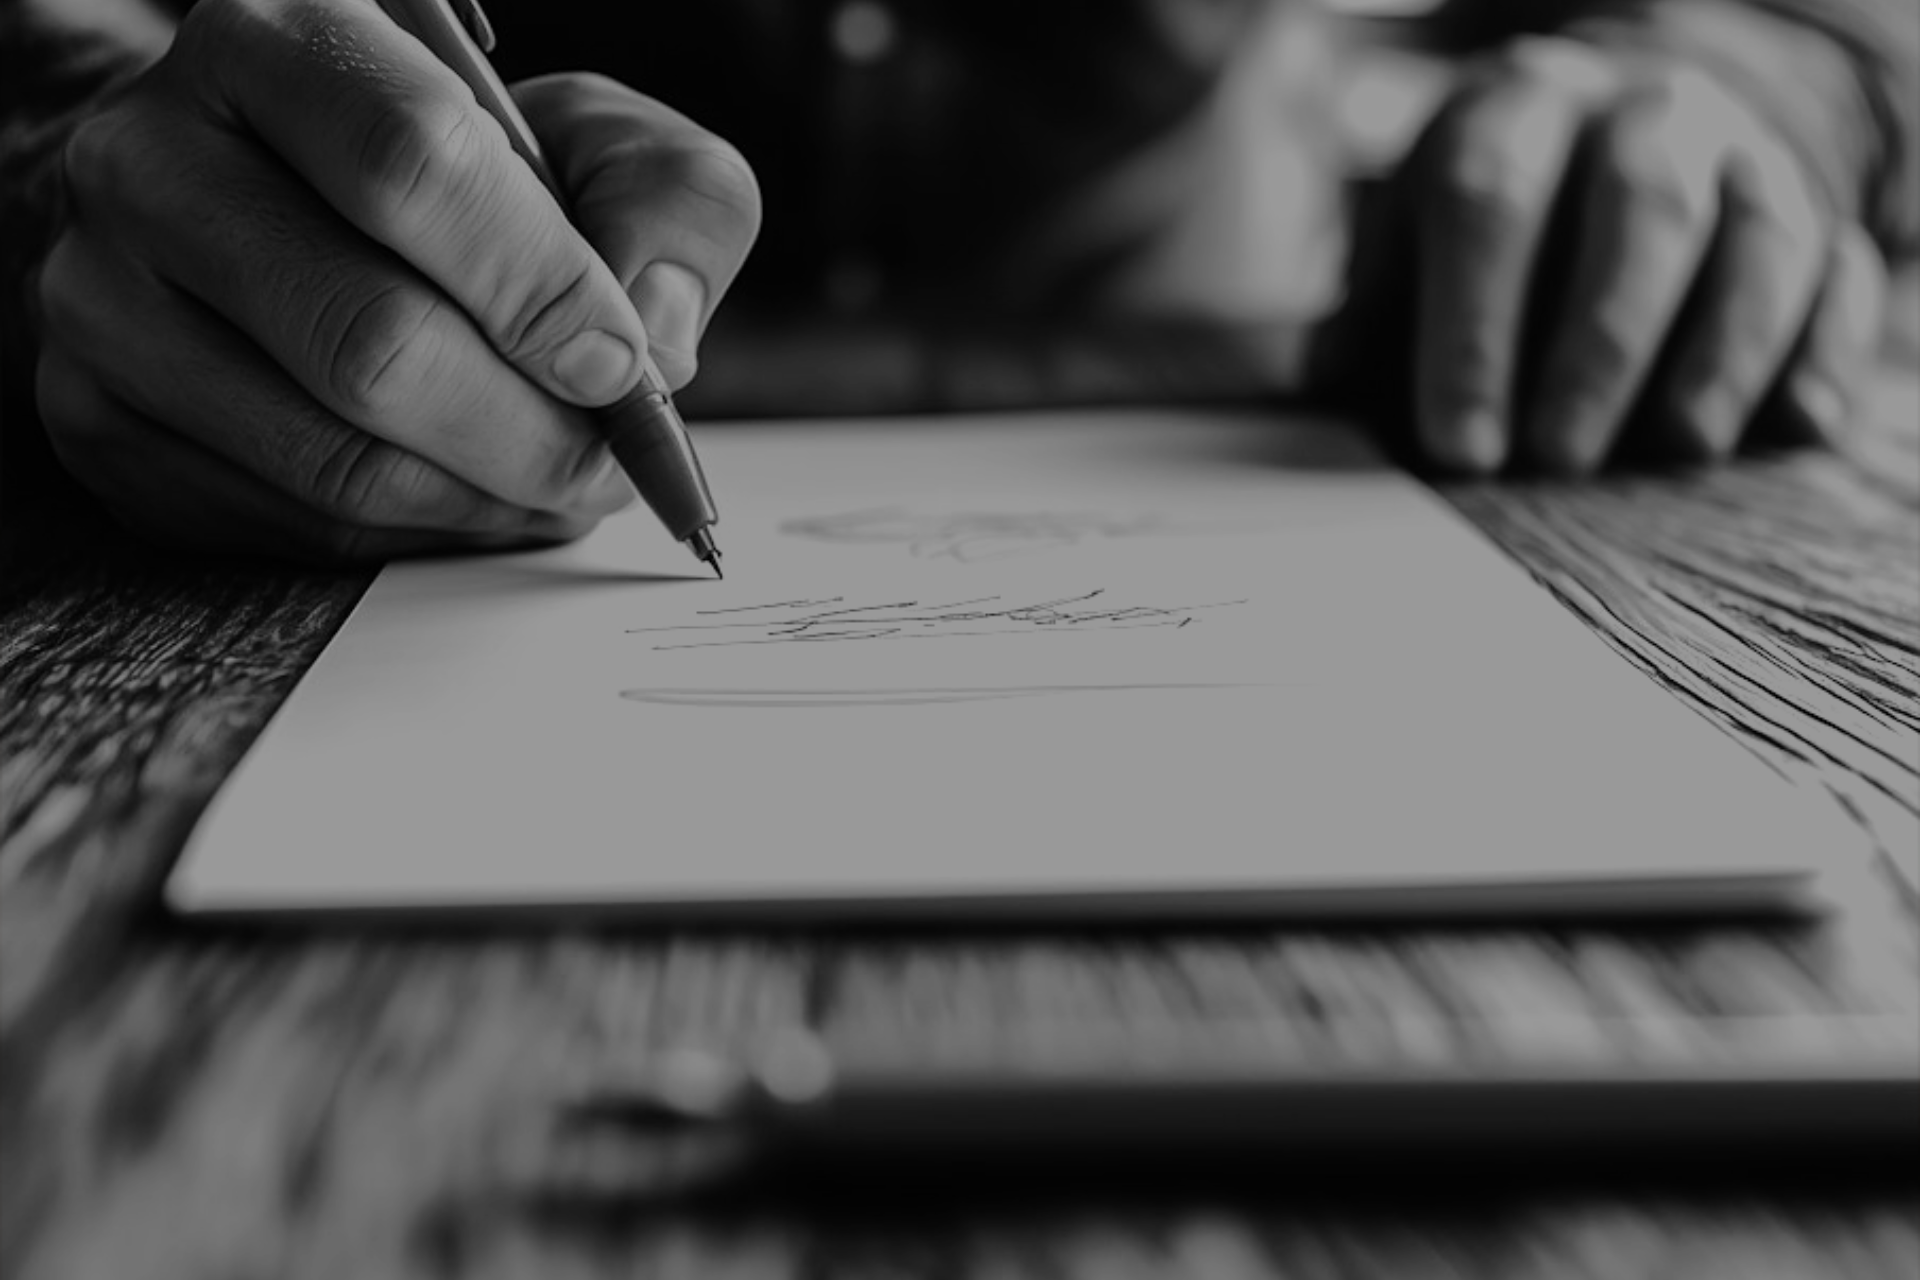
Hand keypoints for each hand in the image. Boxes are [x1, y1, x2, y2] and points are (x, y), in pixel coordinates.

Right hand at [34, 0, 759, 560]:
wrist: (271, 213)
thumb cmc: (453, 182)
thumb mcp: (590, 145)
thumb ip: (668, 204)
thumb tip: (654, 335)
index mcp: (276, 43)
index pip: (411, 167)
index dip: (540, 288)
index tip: (620, 363)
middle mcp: (154, 158)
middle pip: (372, 342)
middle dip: (531, 430)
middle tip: (603, 457)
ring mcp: (106, 297)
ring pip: (337, 459)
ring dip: (487, 497)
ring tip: (555, 481)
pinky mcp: (102, 420)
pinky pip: (297, 524)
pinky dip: (420, 531)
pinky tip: (468, 492)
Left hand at [1404, 35, 1885, 474]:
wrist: (1623, 138)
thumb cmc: (1492, 232)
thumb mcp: (1409, 250)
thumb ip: (1363, 321)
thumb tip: (1302, 391)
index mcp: (1513, 113)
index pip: (1486, 200)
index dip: (1470, 327)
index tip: (1458, 445)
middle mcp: (1640, 115)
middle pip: (1637, 208)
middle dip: (1598, 343)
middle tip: (1557, 459)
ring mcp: (1743, 159)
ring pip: (1756, 238)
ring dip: (1717, 352)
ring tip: (1674, 450)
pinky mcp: (1819, 218)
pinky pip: (1838, 279)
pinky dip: (1820, 355)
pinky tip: (1796, 429)